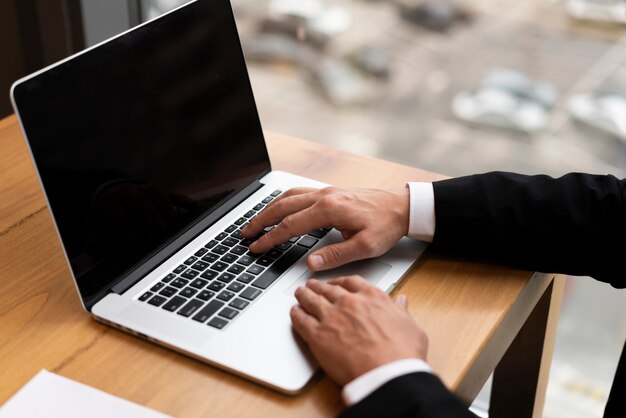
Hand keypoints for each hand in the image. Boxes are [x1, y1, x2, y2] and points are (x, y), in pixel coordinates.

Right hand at [241, 187, 409, 270]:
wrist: (401, 206)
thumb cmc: (386, 225)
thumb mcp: (365, 246)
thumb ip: (337, 255)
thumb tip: (311, 263)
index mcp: (330, 210)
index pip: (291, 225)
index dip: (270, 238)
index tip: (256, 247)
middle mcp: (324, 196)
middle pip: (283, 206)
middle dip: (261, 220)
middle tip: (246, 234)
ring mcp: (326, 191)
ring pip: (289, 196)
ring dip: (270, 208)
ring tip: (256, 221)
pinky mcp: (330, 192)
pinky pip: (299, 193)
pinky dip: (283, 200)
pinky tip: (279, 207)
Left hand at [290, 276, 428, 385]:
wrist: (387, 373)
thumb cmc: (402, 353)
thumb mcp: (410, 325)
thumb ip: (401, 311)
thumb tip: (401, 301)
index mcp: (372, 297)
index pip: (351, 282)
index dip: (340, 281)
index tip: (336, 283)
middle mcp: (349, 302)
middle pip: (328, 289)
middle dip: (319, 286)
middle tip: (313, 286)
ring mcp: (331, 317)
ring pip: (311, 300)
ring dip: (304, 295)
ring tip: (300, 294)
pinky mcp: (317, 335)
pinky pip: (301, 320)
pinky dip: (296, 315)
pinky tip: (294, 313)